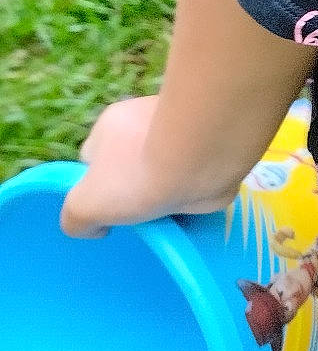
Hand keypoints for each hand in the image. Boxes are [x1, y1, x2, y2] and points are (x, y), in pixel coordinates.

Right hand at [59, 96, 235, 238]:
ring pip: (163, 172)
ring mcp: (180, 132)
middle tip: (140, 218)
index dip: (97, 188)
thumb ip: (75, 218)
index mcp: (111, 125)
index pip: (93, 160)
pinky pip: (193, 175)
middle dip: (135, 193)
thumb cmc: (135, 175)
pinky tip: (191, 211)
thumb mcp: (83, 205)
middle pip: (130, 167)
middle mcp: (144, 122)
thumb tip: (97, 228)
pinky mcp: (209, 147)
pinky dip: (191, 194)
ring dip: (165, 195)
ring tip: (168, 218)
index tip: (109, 210)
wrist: (202, 159)